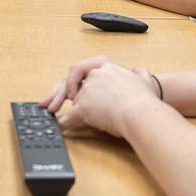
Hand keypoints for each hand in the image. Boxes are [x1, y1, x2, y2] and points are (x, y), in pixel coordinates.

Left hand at [39, 55, 159, 137]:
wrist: (141, 112)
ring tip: (54, 115)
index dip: (75, 79)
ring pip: (74, 101)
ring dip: (65, 110)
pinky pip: (69, 116)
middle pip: (71, 83)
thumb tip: (140, 71)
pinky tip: (62, 127)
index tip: (72, 87)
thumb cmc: (146, 101)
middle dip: (58, 94)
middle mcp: (95, 76)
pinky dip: (65, 123)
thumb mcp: (145, 80)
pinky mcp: (83, 107)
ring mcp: (88, 91)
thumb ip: (140, 74)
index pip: (84, 70)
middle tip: (49, 103)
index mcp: (107, 67)